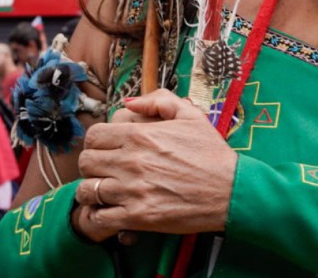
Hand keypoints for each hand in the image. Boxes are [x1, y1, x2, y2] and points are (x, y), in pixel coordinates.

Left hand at [72, 90, 237, 240]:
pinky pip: (100, 217)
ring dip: (93, 190)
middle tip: (104, 170)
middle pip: (85, 161)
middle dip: (92, 165)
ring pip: (87, 190)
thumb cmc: (211, 154)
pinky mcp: (138, 217)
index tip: (105, 149)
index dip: (96, 143)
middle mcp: (131, 161)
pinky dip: (100, 215)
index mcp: (139, 135)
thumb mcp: (190, 115)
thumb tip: (130, 103)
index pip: (93, 136)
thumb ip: (158, 101)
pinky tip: (112, 211)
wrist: (231, 191)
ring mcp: (132, 190)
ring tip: (106, 192)